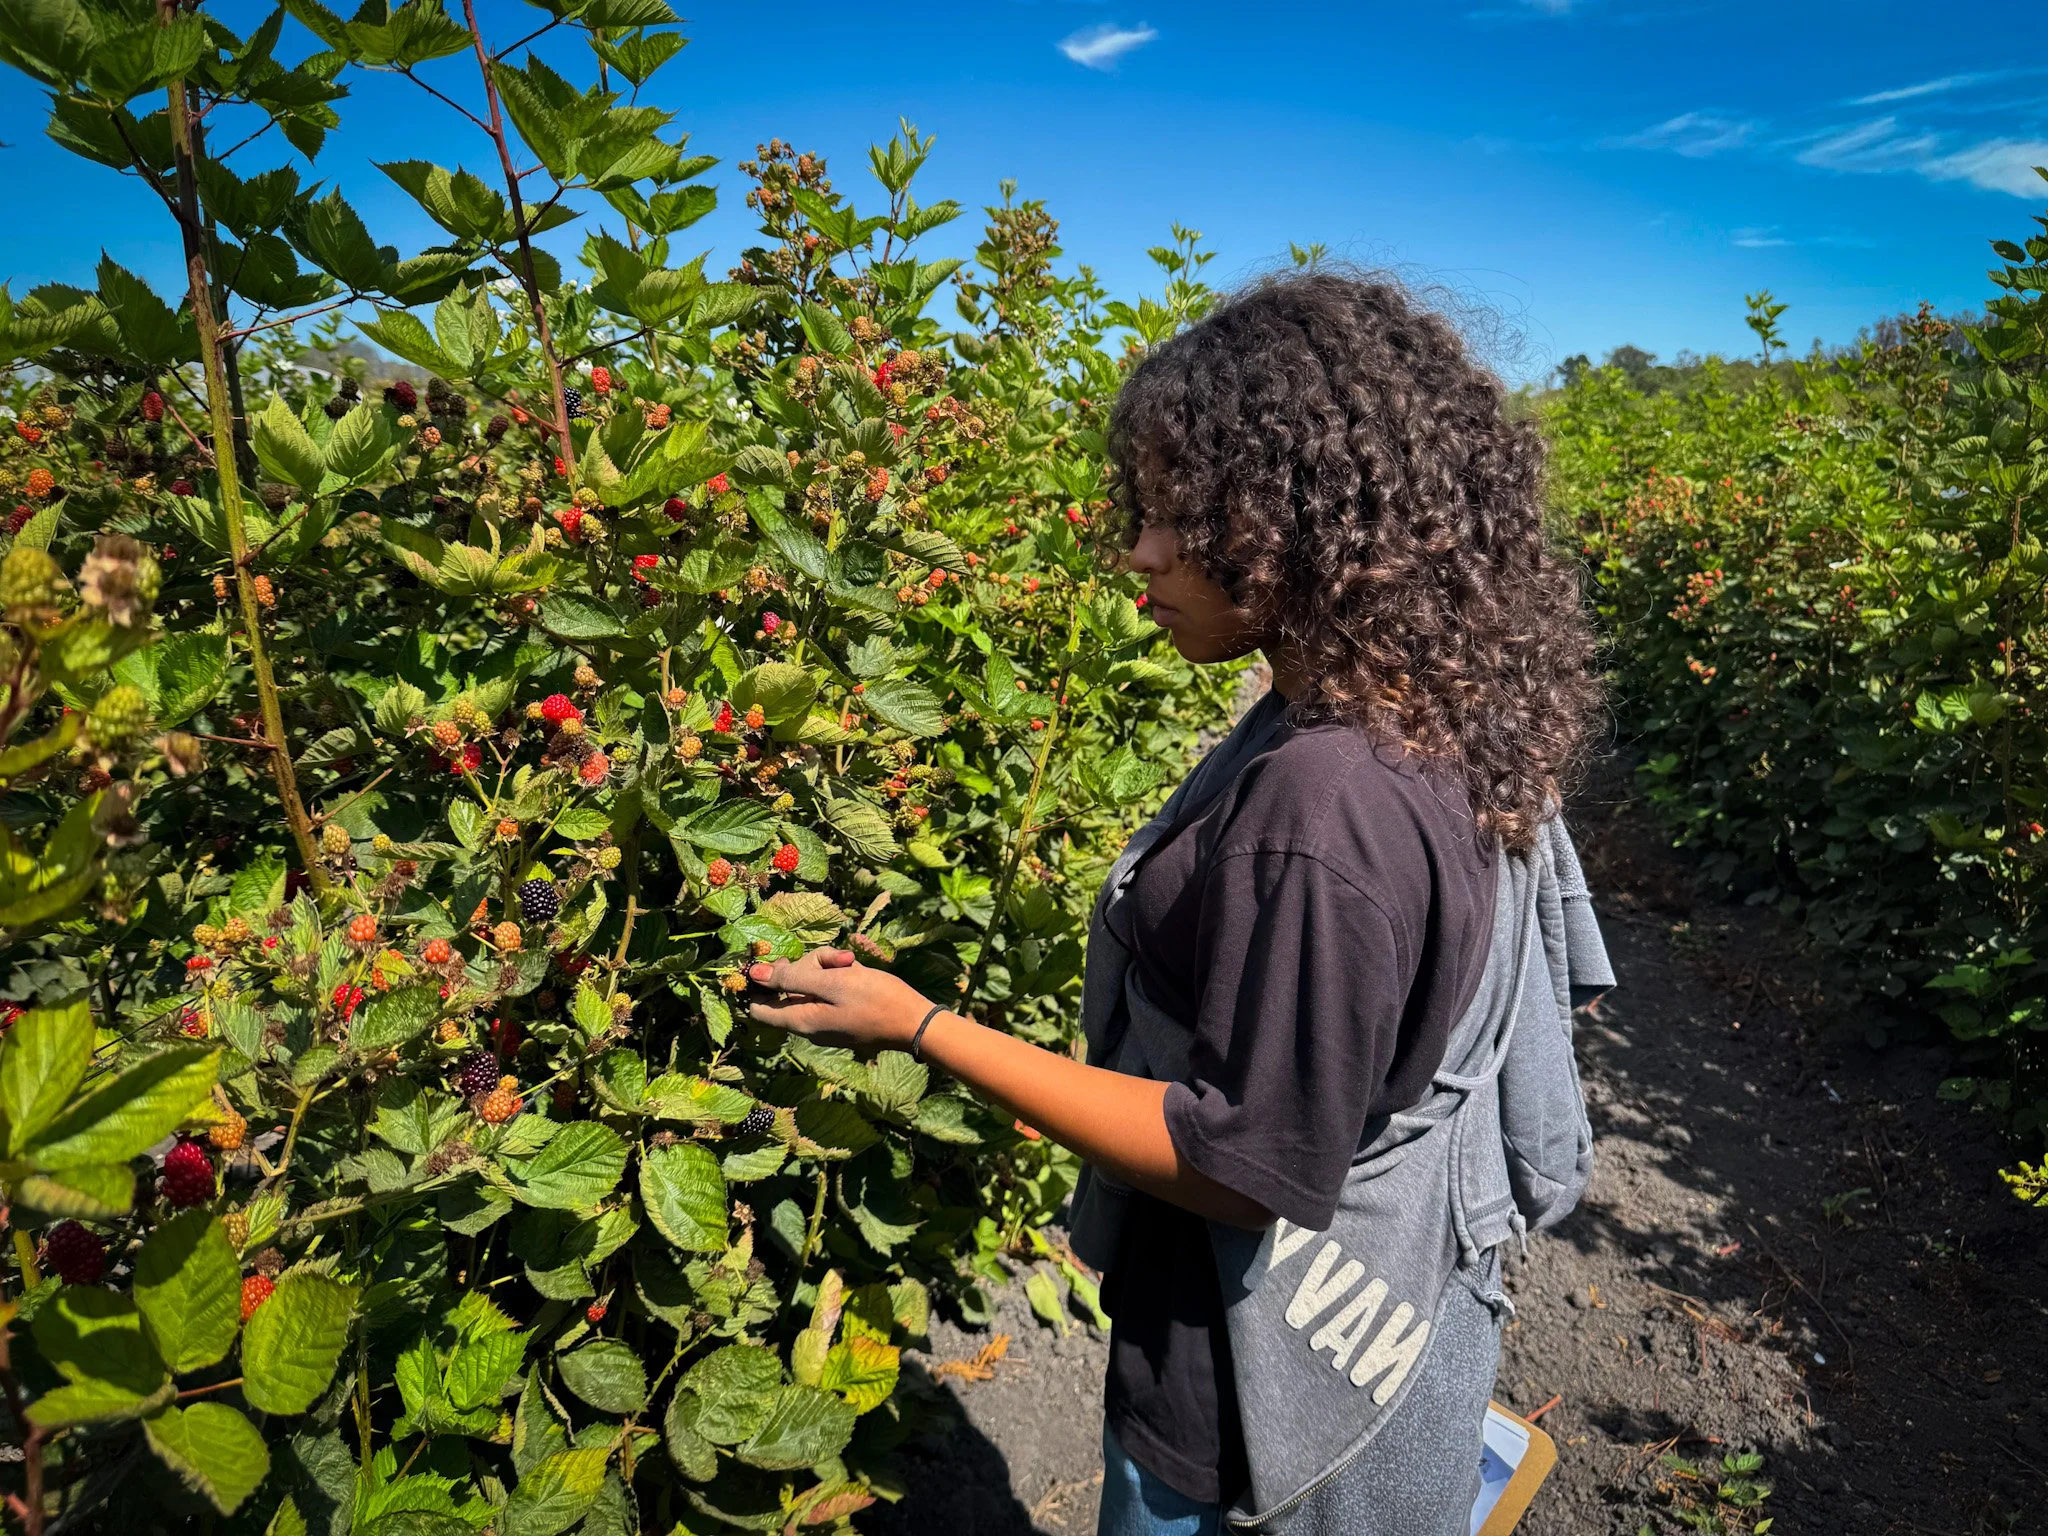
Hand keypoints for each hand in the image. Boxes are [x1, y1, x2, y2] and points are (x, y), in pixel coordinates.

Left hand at [746, 948, 934, 1050]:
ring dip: (827, 967)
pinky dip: (839, 978)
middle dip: (806, 966)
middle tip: (833, 959)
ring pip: (811, 985)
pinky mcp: (842, 1016)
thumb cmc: (874, 999)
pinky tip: (856, 971)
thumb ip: (791, 979)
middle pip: (788, 989)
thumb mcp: (831, 982)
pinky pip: (829, 992)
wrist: (914, 1021)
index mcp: (800, 1020)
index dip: (758, 984)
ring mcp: (827, 1021)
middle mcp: (809, 1024)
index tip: (773, 962)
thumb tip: (754, 975)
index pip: (758, 1008)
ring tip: (851, 963)